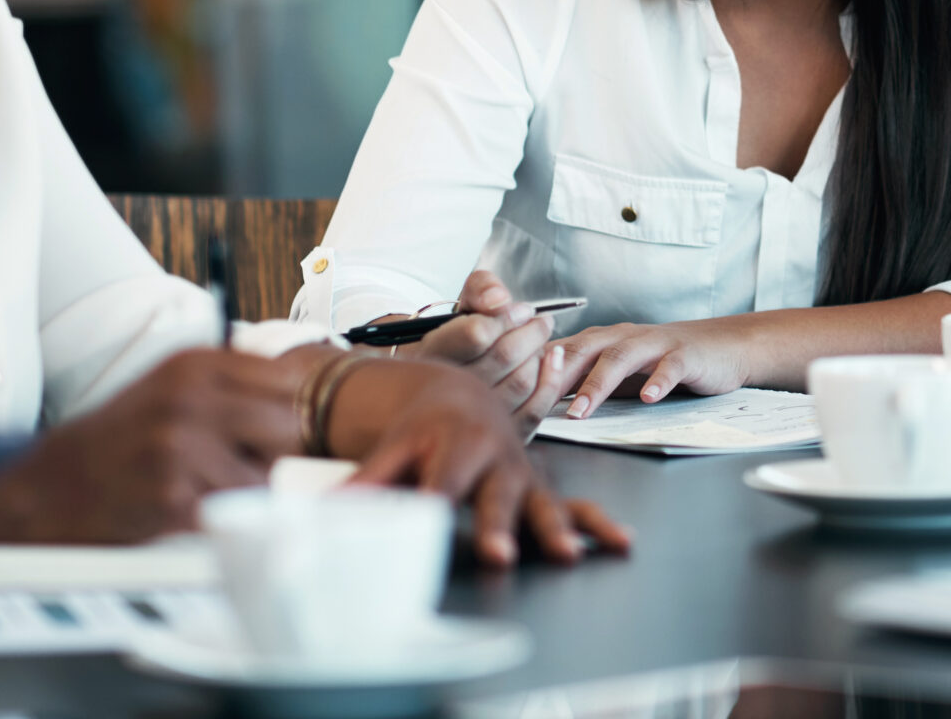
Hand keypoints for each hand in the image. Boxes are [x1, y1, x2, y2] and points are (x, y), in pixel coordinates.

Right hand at [0, 349, 305, 543]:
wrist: (53, 487)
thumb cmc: (124, 437)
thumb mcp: (173, 384)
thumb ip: (235, 379)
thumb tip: (305, 386)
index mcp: (195, 364)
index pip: (288, 381)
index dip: (284, 408)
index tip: (265, 424)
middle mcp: (189, 398)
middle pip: (288, 427)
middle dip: (273, 450)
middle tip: (236, 458)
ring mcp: (178, 446)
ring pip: (266, 474)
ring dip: (243, 485)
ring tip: (198, 480)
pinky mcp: (171, 495)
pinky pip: (232, 507)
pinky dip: (216, 511)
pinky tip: (180, 501)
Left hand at [338, 359, 631, 568]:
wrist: (464, 395)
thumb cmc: (424, 429)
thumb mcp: (394, 447)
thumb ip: (368, 481)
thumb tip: (330, 512)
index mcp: (456, 445)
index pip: (443, 484)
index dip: (439, 507)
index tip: (433, 531)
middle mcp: (496, 458)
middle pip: (495, 496)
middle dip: (500, 525)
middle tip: (501, 554)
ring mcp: (522, 474)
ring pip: (541, 502)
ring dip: (556, 529)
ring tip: (568, 554)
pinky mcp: (540, 486)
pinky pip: (574, 504)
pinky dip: (597, 523)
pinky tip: (620, 541)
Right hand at [396, 271, 561, 427]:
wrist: (445, 378)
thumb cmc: (459, 336)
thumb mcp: (463, 303)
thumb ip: (482, 288)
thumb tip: (500, 300)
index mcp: (430, 352)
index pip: (477, 334)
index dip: (508, 317)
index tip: (523, 310)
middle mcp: (444, 388)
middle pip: (504, 357)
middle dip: (532, 333)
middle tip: (542, 322)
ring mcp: (468, 416)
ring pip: (520, 383)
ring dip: (540, 356)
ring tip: (541, 342)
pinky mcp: (494, 434)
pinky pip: (532, 413)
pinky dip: (550, 383)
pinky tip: (553, 362)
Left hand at [552, 320, 753, 419]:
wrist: (720, 347)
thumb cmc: (662, 362)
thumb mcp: (618, 370)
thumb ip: (581, 380)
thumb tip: (534, 403)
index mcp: (603, 341)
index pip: (561, 351)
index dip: (535, 371)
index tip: (511, 396)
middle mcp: (624, 337)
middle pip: (584, 350)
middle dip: (557, 376)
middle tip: (535, 405)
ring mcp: (655, 344)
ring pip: (621, 358)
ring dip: (598, 384)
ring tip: (581, 410)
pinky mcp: (685, 354)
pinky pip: (670, 366)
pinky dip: (659, 381)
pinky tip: (650, 398)